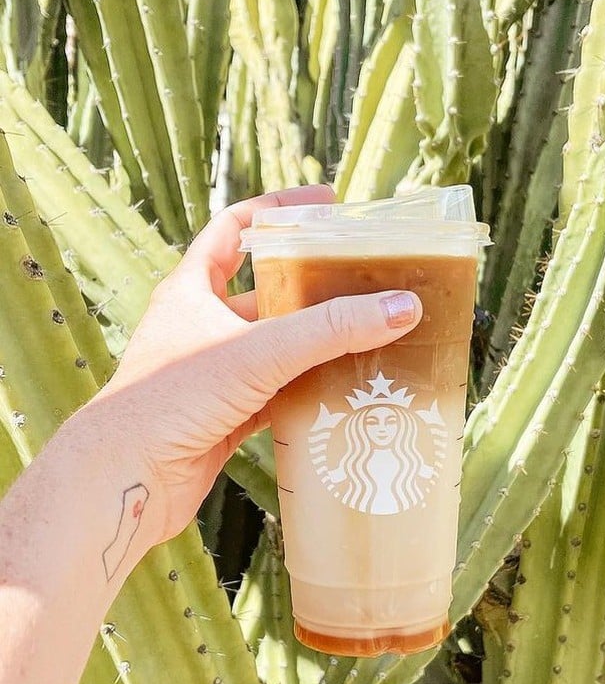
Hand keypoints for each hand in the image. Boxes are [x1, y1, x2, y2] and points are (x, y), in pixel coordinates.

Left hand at [89, 186, 421, 542]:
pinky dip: (306, 393)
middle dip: (313, 287)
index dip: (279, 209)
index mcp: (192, 290)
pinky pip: (275, 395)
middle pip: (265, 293)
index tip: (326, 205)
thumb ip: (329, 330)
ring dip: (315, 346)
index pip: (235, 229)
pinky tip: (342, 394)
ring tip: (367, 337)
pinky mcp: (224, 417)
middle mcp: (200, 327)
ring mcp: (213, 375)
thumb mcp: (257, 352)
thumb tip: (400, 307)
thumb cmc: (171, 400)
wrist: (125, 478)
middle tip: (363, 283)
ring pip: (274, 350)